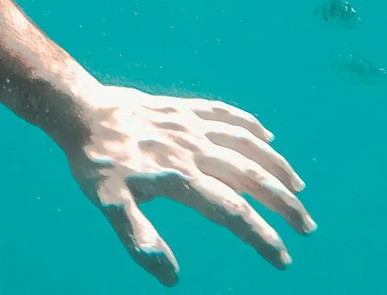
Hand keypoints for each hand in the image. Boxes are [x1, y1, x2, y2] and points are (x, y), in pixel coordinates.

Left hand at [62, 84, 314, 284]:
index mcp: (181, 178)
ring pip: (247, 145)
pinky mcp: (183, 109)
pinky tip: (267, 137)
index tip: (282, 259)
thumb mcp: (110, 206)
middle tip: (307, 227)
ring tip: (298, 186)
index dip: (261, 238)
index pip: (234, 212)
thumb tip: (172, 278)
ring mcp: (191, 126)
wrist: (79, 110)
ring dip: (276, 167)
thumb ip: (140, 239)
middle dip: (284, 205)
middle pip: (252, 179)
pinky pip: (225, 115)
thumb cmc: (95, 163)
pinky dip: (250, 126)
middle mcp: (194, 150)